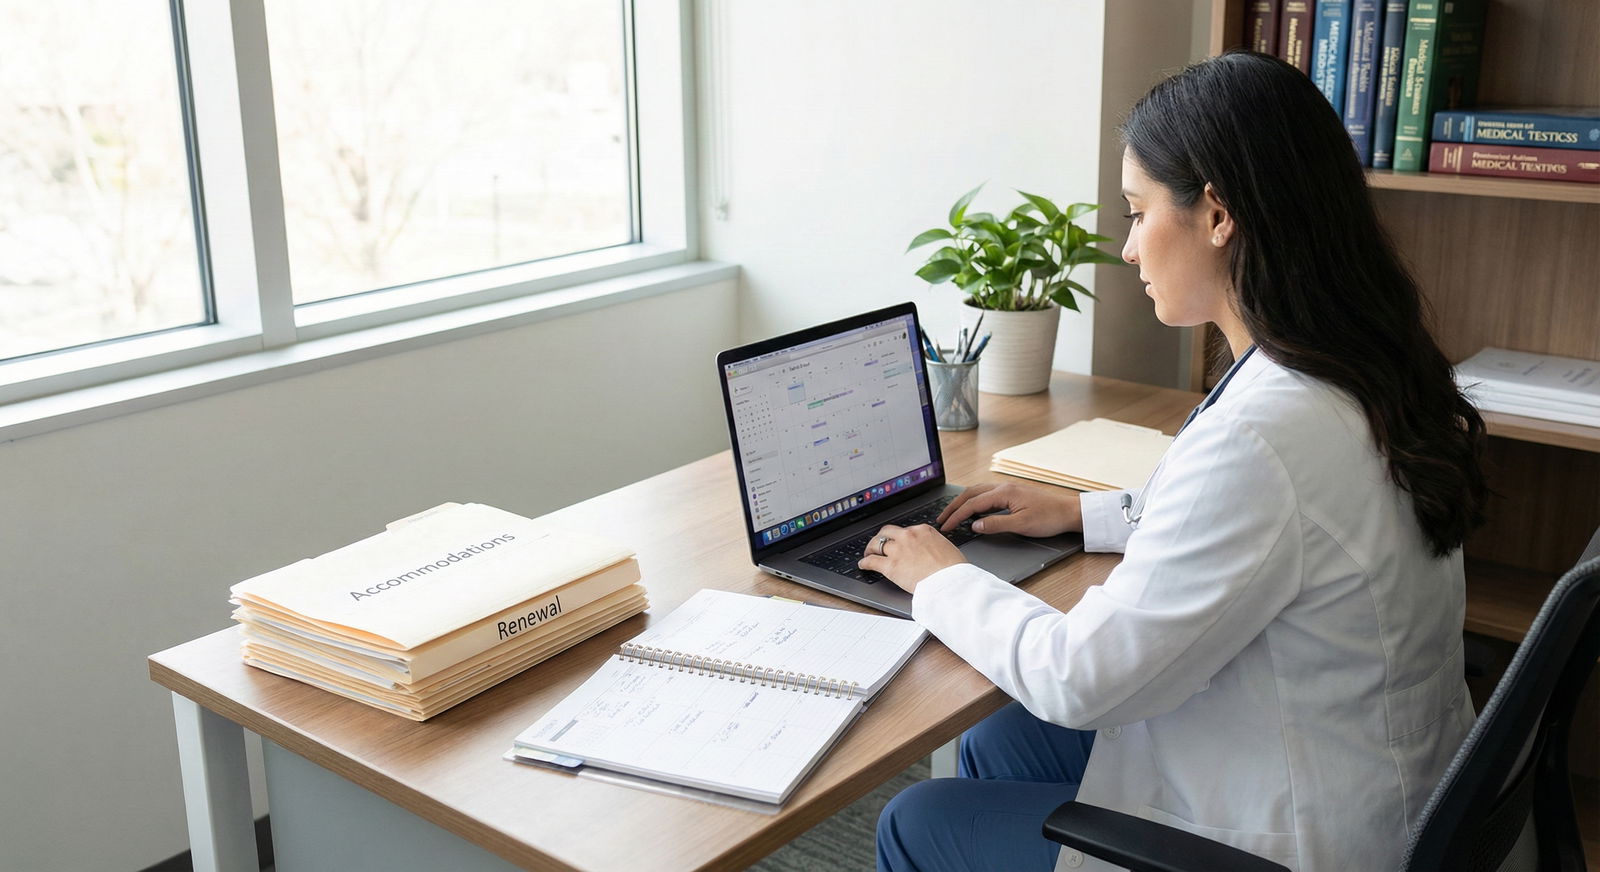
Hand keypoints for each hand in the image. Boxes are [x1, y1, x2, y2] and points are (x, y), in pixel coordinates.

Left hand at [857, 524, 965, 593]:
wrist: (950, 582)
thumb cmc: (954, 569)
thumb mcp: (947, 548)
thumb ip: (935, 546)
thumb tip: (933, 551)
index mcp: (923, 531)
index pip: (906, 530)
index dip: (900, 537)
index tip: (898, 541)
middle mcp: (908, 536)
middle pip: (888, 532)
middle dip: (882, 537)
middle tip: (880, 543)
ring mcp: (898, 550)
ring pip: (877, 544)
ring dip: (871, 548)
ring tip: (868, 552)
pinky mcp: (890, 566)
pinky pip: (871, 561)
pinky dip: (865, 562)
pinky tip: (863, 565)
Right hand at [936, 482, 1082, 536]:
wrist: (1070, 511)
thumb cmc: (1050, 517)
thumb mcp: (1021, 525)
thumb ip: (995, 524)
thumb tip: (974, 525)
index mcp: (1004, 493)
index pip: (972, 504)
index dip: (957, 516)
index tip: (946, 527)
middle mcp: (1003, 487)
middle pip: (970, 494)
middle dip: (954, 506)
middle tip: (941, 519)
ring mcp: (1008, 489)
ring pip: (978, 492)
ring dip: (963, 502)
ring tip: (952, 514)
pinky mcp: (1013, 493)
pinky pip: (986, 494)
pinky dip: (974, 501)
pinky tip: (973, 509)